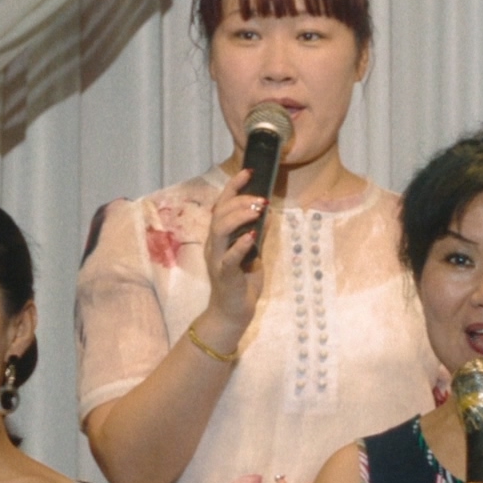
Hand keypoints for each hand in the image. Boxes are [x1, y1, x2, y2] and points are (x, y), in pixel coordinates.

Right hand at [200, 167, 266, 337]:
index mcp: (219, 237)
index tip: (249, 171)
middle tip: (261, 199)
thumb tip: (267, 212)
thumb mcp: (252, 252)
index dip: (234, 187)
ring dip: (239, 217)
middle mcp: (214, 244)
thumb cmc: (242, 281)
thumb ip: (256, 233)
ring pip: (219, 230)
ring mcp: (217, 259)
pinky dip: (241, 245)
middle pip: (220, 214)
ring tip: (257, 210)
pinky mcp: (225, 274)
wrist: (233, 311)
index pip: (222, 205)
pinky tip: (252, 236)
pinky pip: (230, 257)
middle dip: (240, 201)